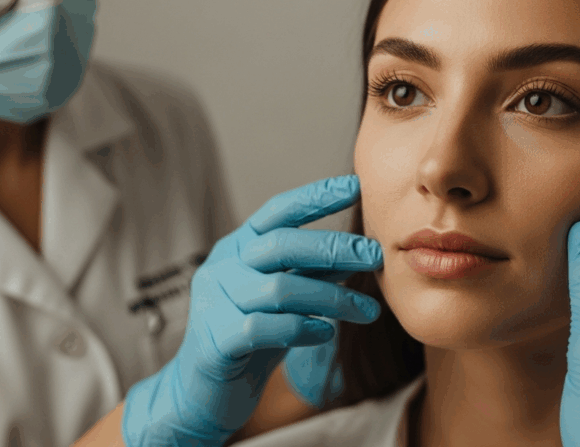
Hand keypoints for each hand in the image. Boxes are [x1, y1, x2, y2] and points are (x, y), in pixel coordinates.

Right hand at [121, 175, 382, 446]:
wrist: (203, 394)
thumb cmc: (252, 338)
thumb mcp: (287, 298)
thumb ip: (315, 271)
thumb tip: (361, 249)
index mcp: (238, 248)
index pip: (277, 211)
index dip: (315, 196)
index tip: (355, 186)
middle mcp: (222, 267)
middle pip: (281, 244)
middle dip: (334, 246)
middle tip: (375, 256)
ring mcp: (215, 302)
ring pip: (281, 288)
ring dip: (333, 297)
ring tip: (367, 311)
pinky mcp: (217, 340)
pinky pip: (266, 327)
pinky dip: (304, 328)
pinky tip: (326, 334)